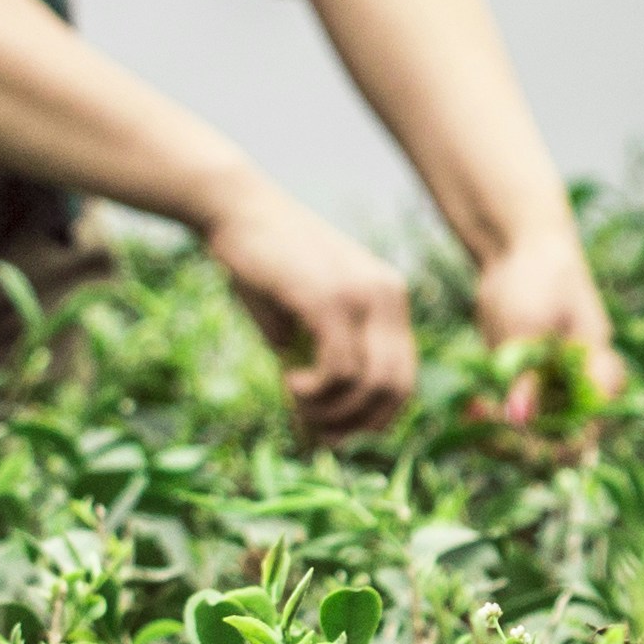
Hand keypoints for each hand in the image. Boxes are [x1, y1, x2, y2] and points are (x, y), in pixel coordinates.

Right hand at [192, 179, 415, 436]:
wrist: (238, 210)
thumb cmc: (265, 267)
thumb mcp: (304, 320)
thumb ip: (324, 362)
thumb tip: (327, 431)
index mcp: (390, 298)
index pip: (405, 378)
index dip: (374, 419)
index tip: (336, 433)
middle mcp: (388, 295)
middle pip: (397, 388)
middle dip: (356, 425)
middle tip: (315, 430)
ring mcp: (363, 294)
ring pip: (370, 385)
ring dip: (331, 412)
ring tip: (297, 402)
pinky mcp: (331, 298)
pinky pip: (341, 370)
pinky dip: (316, 392)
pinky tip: (290, 380)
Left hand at [467, 220, 625, 431]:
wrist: (518, 249)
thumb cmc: (538, 276)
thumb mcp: (530, 327)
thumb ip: (528, 375)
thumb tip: (519, 420)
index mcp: (599, 376)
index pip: (588, 431)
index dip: (554, 445)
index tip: (516, 434)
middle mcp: (578, 391)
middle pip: (557, 443)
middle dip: (518, 445)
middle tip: (484, 427)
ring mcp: (550, 390)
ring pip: (530, 437)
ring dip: (498, 434)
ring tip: (470, 412)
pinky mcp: (523, 385)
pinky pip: (508, 418)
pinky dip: (488, 418)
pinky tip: (467, 407)